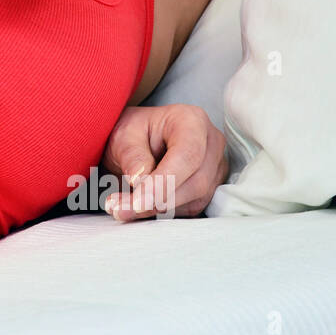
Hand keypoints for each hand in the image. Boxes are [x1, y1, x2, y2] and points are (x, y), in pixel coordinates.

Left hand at [98, 104, 229, 219]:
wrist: (138, 142)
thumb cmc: (132, 133)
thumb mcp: (123, 137)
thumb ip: (132, 156)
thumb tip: (140, 181)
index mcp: (191, 121)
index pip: (187, 155)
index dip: (164, 181)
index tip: (138, 201)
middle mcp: (211, 143)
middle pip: (196, 182)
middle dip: (157, 201)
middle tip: (120, 209)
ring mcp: (215, 167)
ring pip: (194, 200)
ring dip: (156, 210)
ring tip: (121, 208)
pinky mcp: (210, 189)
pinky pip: (191, 209)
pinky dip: (162, 213)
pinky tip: (137, 208)